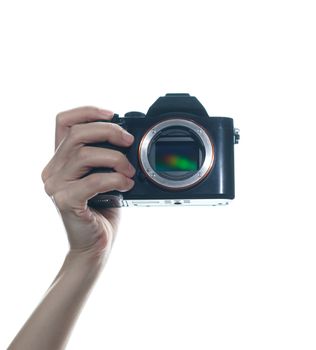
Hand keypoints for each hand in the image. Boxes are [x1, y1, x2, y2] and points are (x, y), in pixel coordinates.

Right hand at [41, 106, 135, 256]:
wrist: (95, 244)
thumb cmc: (102, 209)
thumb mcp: (105, 175)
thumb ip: (107, 156)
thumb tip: (129, 138)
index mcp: (61, 159)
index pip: (64, 122)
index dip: (87, 111)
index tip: (113, 113)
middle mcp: (53, 169)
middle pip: (77, 133)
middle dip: (109, 131)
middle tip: (129, 141)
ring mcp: (55, 185)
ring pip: (85, 154)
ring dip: (115, 159)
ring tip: (129, 171)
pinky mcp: (64, 200)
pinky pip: (93, 180)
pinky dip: (115, 179)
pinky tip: (126, 185)